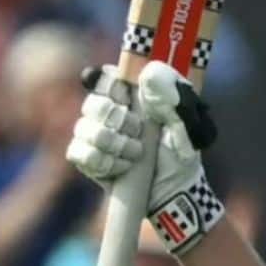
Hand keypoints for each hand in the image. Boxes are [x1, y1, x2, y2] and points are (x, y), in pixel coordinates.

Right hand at [66, 61, 223, 252]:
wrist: (173, 192)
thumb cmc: (181, 153)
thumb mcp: (187, 123)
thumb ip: (171, 96)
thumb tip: (148, 73)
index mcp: (131, 96)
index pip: (106, 76)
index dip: (111, 85)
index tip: (127, 98)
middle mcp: (109, 112)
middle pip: (94, 103)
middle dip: (118, 120)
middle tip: (139, 132)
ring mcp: (95, 135)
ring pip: (84, 128)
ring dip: (114, 144)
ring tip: (137, 154)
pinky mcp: (86, 158)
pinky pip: (78, 152)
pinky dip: (102, 161)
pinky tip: (121, 168)